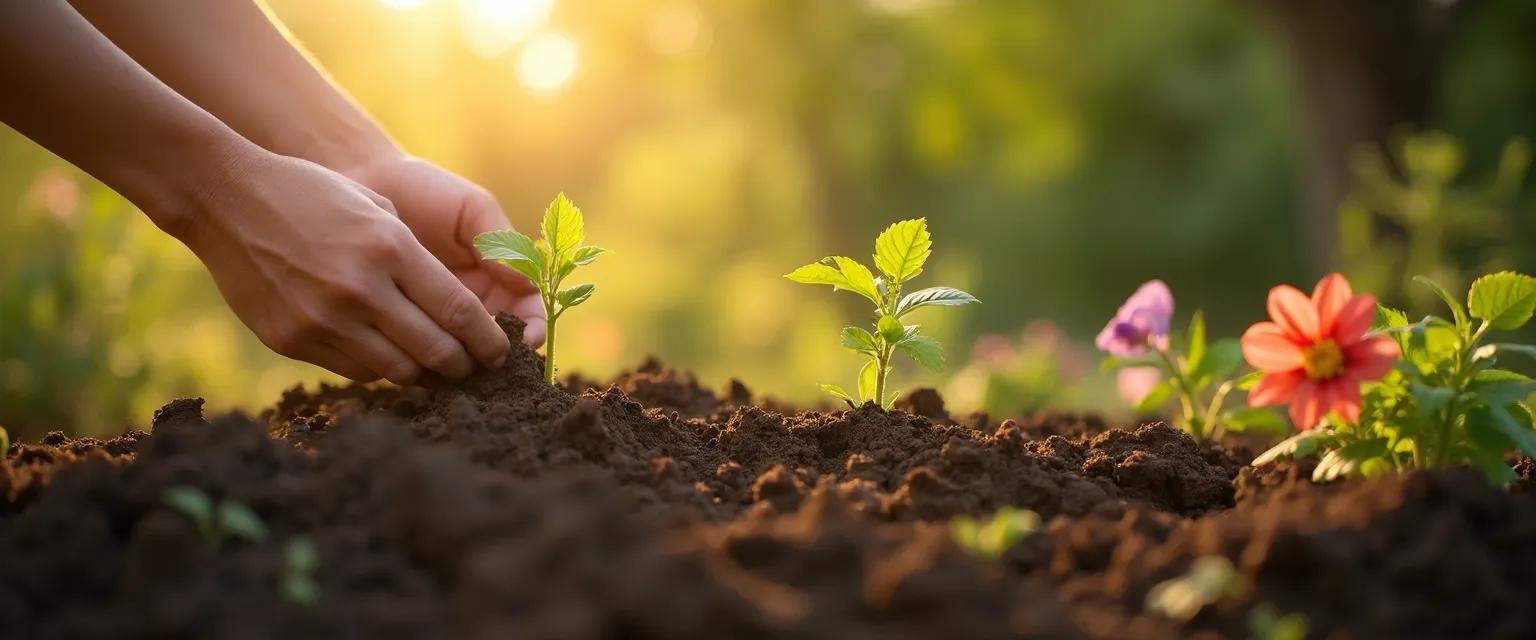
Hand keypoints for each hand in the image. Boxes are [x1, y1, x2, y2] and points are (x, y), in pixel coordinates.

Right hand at [176, 147, 511, 384]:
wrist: (226, 198)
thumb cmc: (312, 194)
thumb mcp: (376, 209)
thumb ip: (416, 258)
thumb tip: (457, 308)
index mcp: (390, 248)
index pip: (459, 312)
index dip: (488, 339)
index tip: (502, 351)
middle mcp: (361, 288)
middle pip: (436, 350)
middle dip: (464, 365)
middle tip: (475, 368)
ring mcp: (323, 318)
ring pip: (398, 370)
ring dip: (425, 374)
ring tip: (437, 369)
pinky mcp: (293, 340)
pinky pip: (356, 369)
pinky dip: (380, 367)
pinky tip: (387, 355)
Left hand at [339, 155, 546, 345]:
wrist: (365, 182)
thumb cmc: (424, 189)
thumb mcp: (470, 208)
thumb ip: (500, 242)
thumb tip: (526, 284)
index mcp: (498, 273)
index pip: (527, 311)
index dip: (532, 329)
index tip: (526, 341)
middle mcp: (474, 299)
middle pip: (499, 341)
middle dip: (499, 356)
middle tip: (489, 365)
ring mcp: (438, 313)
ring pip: (462, 352)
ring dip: (466, 364)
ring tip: (458, 369)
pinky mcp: (403, 322)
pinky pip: (419, 349)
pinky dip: (426, 360)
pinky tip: (422, 362)